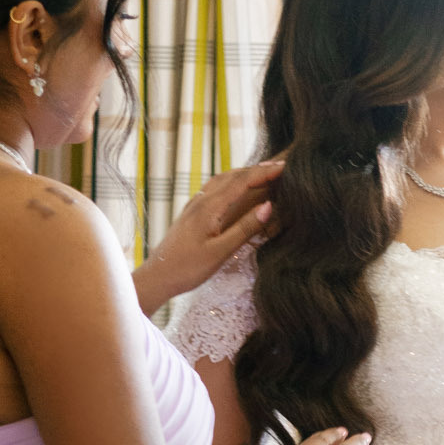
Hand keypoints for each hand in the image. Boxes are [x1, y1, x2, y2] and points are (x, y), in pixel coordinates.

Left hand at [140, 157, 283, 306]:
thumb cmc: (187, 268)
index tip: (286, 168)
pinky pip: (215, 189)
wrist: (157, 276)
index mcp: (210, 207)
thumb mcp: (220, 252)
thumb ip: (245, 228)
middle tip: (281, 168)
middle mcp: (202, 200)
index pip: (243, 181)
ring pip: (223, 180)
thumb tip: (269, 206)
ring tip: (263, 173)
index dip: (265, 173)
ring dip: (244, 174)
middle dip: (258, 170)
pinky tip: (236, 188)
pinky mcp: (192, 213)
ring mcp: (195, 205)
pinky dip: (232, 183)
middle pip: (233, 176)